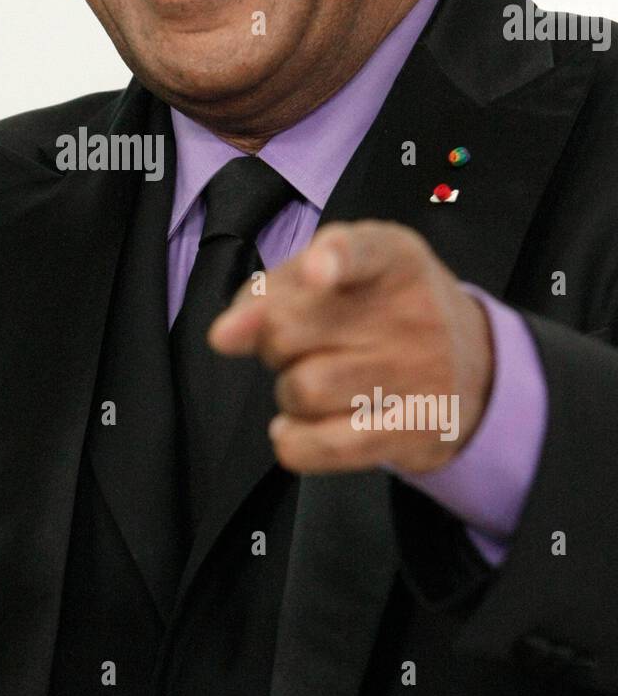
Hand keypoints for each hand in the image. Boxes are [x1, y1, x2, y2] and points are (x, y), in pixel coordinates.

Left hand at [208, 221, 493, 474]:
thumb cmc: (377, 309)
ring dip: (285, 389)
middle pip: (288, 330)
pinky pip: (324, 445)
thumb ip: (271, 289)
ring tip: (311, 379)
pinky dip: (291, 439)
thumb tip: (223, 337)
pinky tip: (295, 426)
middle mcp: (412, 310)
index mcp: (392, 255)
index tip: (316, 269)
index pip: (362, 250)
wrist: (471, 365)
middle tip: (298, 342)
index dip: (333, 259)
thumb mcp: (336, 273)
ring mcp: (419, 374)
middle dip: (270, 342)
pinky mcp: (413, 431)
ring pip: (300, 389)